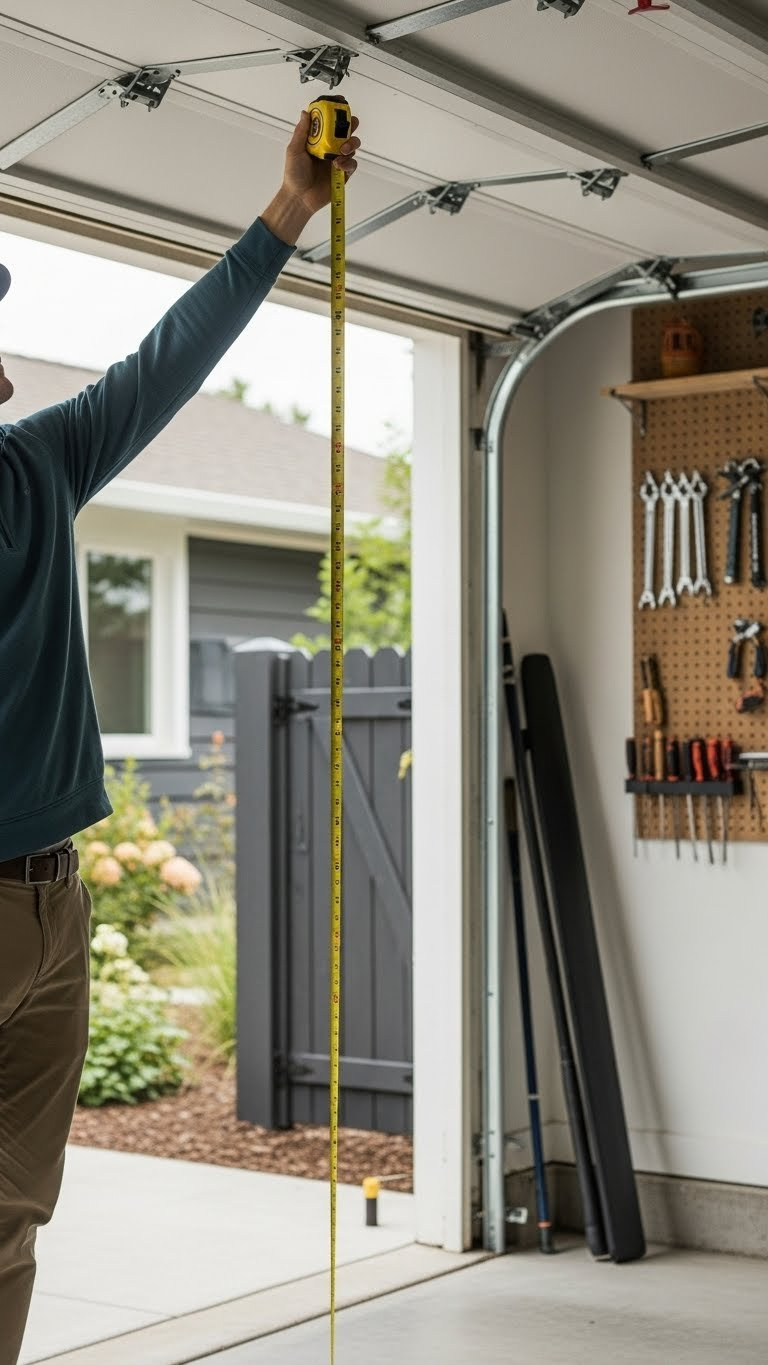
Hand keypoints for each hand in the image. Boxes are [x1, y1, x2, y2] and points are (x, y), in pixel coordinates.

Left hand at [261, 109, 361, 245]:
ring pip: (352, 145)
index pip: (330, 122)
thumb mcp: (294, 150)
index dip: (336, 112)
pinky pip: (352, 164)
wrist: (300, 197)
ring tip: (341, 151)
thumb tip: (305, 113)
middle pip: (345, 131)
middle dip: (351, 125)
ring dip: (350, 144)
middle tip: (351, 124)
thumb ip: (301, 132)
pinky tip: (338, 166)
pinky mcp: (343, 173)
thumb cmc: (294, 175)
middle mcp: (329, 147)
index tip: (341, 104)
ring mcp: (337, 159)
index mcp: (318, 139)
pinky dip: (348, 162)